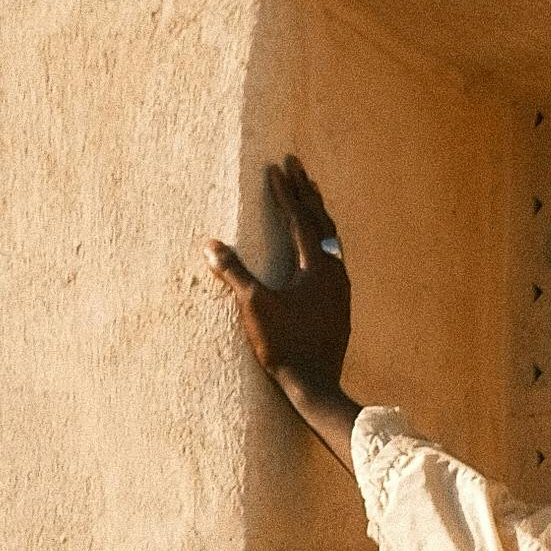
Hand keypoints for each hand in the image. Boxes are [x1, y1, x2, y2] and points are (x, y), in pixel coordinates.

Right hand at [206, 155, 357, 440]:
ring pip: (331, 238)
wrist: (316, 385)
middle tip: (297, 166)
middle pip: (322, 220)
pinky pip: (332, 255)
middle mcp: (334, 271)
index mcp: (317, 266)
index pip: (300, 219)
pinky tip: (317, 242)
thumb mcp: (255, 307)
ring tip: (309, 193)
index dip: (286, 193)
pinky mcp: (339, 302)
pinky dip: (322, 237)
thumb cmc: (286, 346)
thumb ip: (234, 273)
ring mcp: (340, 287)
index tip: (276, 168)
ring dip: (318, 212)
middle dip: (307, 192)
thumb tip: (210, 245)